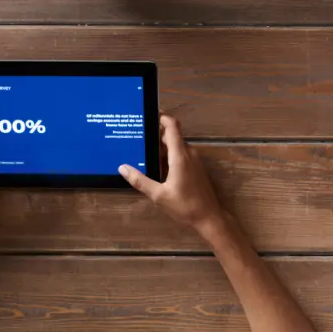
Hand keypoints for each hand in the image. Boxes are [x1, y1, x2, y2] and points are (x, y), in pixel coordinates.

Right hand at [120, 115, 226, 233]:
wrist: (209, 217)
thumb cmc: (185, 206)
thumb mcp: (158, 195)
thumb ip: (140, 180)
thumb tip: (123, 168)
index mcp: (180, 156)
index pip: (172, 127)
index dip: (162, 117)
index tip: (149, 113)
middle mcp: (189, 154)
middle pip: (172, 135)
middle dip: (156, 133)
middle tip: (139, 135)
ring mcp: (194, 161)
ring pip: (176, 146)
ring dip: (162, 146)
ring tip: (143, 150)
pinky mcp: (195, 168)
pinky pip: (181, 155)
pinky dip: (168, 155)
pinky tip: (156, 165)